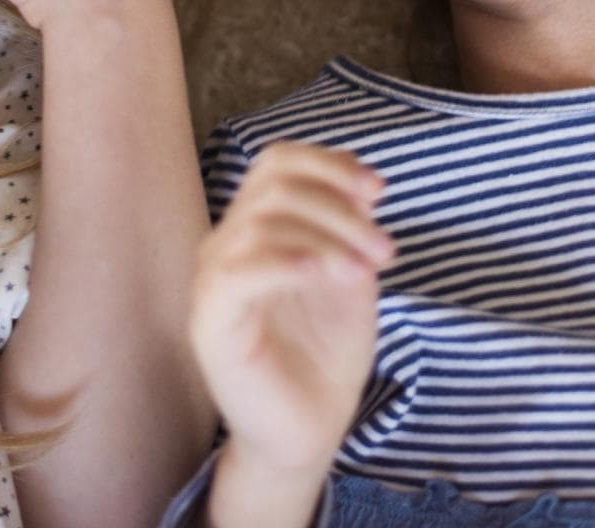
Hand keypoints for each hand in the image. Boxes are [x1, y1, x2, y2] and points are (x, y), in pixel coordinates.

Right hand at [192, 143, 392, 491]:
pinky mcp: (210, 322)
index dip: (329, 164)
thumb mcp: (350, 274)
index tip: (379, 191)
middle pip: (276, 185)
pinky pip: (239, 272)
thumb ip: (347, 224)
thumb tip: (358, 176)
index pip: (277, 161)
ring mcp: (213, 281)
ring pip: (263, 221)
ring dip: (328, 239)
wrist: (308, 432)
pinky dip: (287, 262)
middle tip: (384, 252)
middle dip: (340, 208)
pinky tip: (326, 274)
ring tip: (365, 273)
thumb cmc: (325, 355)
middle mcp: (227, 244)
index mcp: (256, 227)